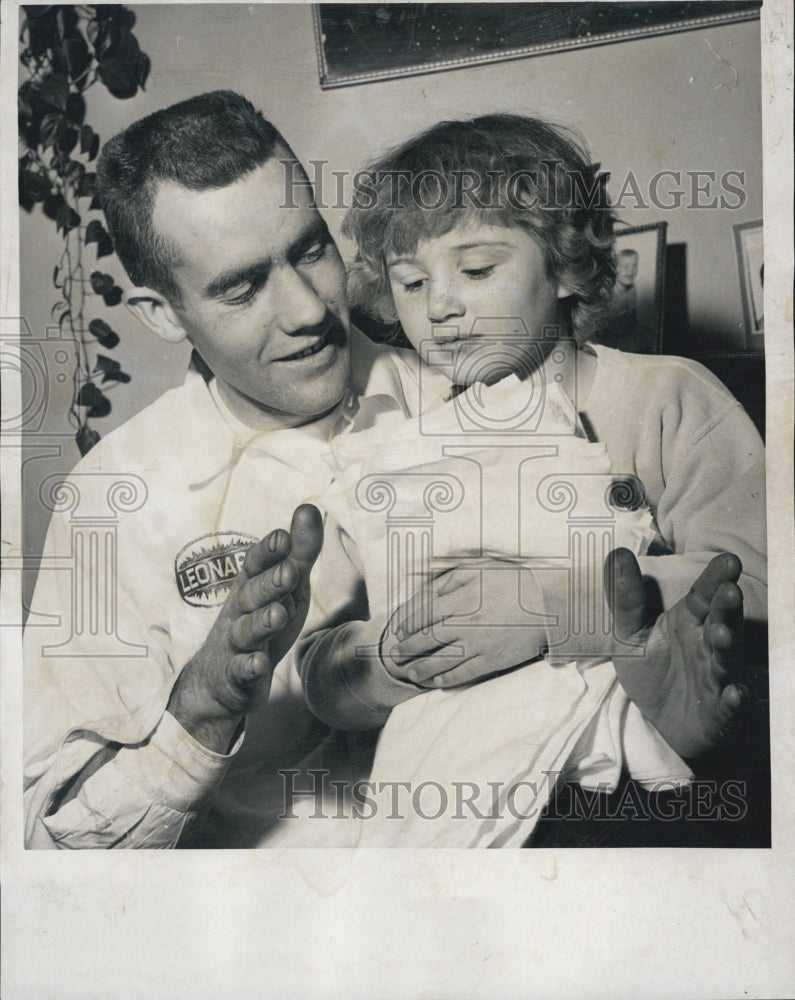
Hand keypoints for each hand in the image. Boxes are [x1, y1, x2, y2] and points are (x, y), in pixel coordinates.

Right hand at [168, 504, 322, 751]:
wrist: (219, 680)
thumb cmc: (259, 621)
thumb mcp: (284, 587)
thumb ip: (299, 552)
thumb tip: (310, 507)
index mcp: (251, 587)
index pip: (257, 565)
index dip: (269, 552)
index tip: (283, 537)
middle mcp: (239, 612)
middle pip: (253, 596)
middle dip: (270, 583)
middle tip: (290, 572)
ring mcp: (235, 645)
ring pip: (247, 632)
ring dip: (261, 623)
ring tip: (278, 614)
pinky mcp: (236, 677)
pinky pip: (241, 672)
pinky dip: (249, 668)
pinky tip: (259, 664)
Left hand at [383, 565, 547, 688]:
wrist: (549, 604)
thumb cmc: (512, 582)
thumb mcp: (479, 569)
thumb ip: (450, 580)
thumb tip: (426, 594)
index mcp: (461, 599)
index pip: (423, 614)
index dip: (407, 623)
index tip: (400, 630)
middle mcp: (466, 624)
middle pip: (427, 640)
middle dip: (407, 649)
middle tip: (395, 654)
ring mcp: (479, 645)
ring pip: (441, 661)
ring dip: (421, 668)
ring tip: (410, 672)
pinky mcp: (492, 661)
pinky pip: (464, 674)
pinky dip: (447, 679)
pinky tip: (436, 681)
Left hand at [605, 548, 749, 757]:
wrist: (657, 720)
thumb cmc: (650, 669)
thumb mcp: (629, 634)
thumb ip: (626, 598)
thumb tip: (617, 553)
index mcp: (689, 621)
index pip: (704, 595)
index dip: (716, 579)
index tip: (728, 561)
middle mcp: (709, 644)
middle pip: (722, 621)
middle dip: (727, 607)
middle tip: (729, 592)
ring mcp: (719, 675)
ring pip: (728, 658)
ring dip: (728, 646)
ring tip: (722, 634)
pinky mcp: (722, 709)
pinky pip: (732, 703)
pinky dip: (735, 698)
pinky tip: (734, 693)